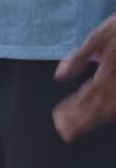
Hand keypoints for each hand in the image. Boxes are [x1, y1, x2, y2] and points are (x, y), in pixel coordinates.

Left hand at [53, 15, 115, 141]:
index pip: (85, 97)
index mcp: (106, 73)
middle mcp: (115, 85)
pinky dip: (102, 116)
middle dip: (78, 121)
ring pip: (107, 112)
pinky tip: (97, 118)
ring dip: (89, 122)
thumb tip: (60, 76)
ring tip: (73, 131)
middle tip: (63, 130)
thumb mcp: (98, 37)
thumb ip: (80, 58)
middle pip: (96, 110)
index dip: (70, 109)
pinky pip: (114, 108)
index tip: (57, 117)